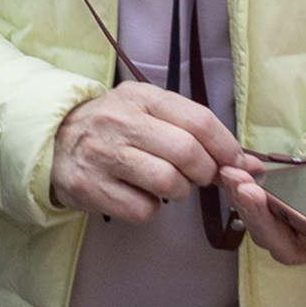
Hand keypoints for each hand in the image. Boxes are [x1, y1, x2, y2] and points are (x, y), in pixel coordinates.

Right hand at [51, 83, 247, 222]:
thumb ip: (196, 131)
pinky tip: (136, 194)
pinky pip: (142, 209)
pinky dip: (148, 208)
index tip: (238, 165)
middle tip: (198, 176)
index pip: (199, 121)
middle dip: (204, 173)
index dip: (227, 148)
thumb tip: (253, 165)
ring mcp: (102, 155)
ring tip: (165, 184)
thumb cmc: (114, 128)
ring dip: (178, 191)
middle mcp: (121, 122)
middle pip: (187, 153)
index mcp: (141, 97)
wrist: (52, 141)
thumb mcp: (148, 111)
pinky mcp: (89, 187)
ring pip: (168, 183)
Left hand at [228, 138, 305, 265]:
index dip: (277, 227)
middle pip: (277, 241)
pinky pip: (265, 206)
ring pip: (266, 226)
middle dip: (252, 214)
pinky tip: (239, 166)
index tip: (261, 196)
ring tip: (230, 172)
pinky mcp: (297, 206)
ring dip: (243, 202)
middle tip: (236, 181)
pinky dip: (248, 189)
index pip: (305, 248)